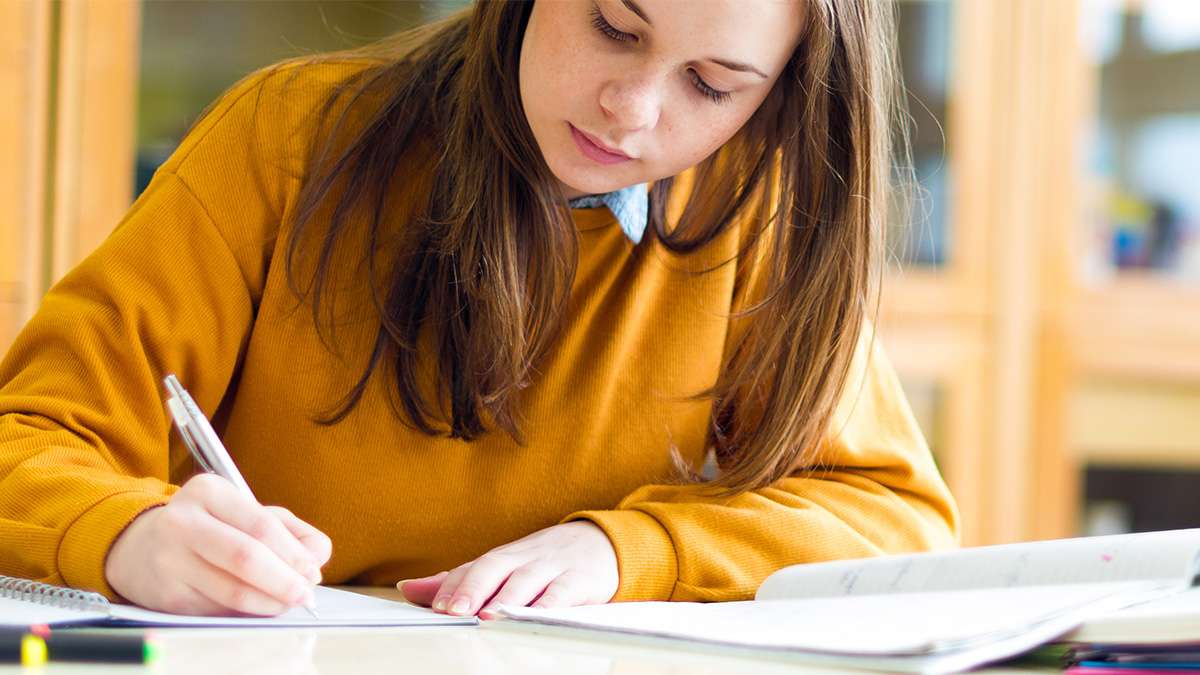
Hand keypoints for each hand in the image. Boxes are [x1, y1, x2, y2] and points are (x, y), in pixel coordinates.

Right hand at [104, 473, 331, 615]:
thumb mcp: (246, 512)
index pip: (261, 526)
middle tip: (306, 594)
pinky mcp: (166, 596)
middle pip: (246, 558)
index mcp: (208, 492)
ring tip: (289, 603)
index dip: (293, 553)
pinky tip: (259, 608)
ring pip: (232, 591)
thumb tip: (319, 555)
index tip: (314, 571)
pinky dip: (247, 613)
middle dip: (285, 581)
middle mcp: (183, 522)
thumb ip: (291, 530)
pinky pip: (218, 610)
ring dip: (271, 603)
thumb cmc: (209, 527)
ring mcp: (169, 560)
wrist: (140, 547)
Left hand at [398, 521, 617, 618]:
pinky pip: (563, 593)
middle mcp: (526, 557)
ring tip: (486, 616)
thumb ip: (460, 579)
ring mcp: (553, 567)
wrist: (605, 542)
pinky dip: (549, 605)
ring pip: (526, 580)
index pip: (474, 566)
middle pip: (495, 566)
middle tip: (453, 610)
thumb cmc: (546, 561)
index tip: (433, 604)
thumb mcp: (505, 566)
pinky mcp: (581, 580)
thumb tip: (408, 589)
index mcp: (505, 555)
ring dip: (506, 597)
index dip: (453, 584)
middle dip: (472, 587)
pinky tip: (535, 617)